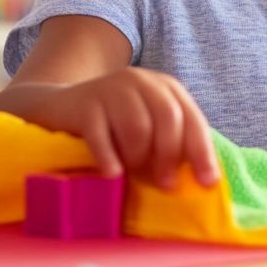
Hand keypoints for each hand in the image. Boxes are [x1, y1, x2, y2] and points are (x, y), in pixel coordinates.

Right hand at [40, 67, 218, 189]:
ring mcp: (111, 89)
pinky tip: (112, 174)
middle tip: (165, 184)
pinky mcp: (85, 104)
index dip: (202, 152)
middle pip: (168, 118)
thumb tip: (200, 180)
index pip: (193, 118)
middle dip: (170, 155)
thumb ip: (172, 142)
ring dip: (138, 157)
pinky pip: (102, 135)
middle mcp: (141, 81)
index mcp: (165, 87)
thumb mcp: (148, 125)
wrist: (59, 108)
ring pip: (137, 127)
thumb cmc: (113, 125)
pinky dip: (109, 158)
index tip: (207, 183)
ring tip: (131, 171)